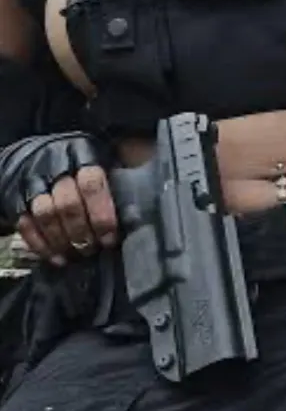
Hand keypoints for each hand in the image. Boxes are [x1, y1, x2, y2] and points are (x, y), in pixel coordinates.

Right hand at [0, 132, 115, 266]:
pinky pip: (25, 223)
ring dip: (62, 240)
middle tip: (92, 249)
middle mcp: (56, 163)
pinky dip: (41, 244)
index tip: (110, 237)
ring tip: (76, 255)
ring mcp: (34, 180)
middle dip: (82, 232)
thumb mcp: (107, 162)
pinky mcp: (17, 196)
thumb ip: (122, 183)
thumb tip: (142, 212)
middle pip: (67, 202)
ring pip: (45, 213)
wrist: (41, 155)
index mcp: (84, 152)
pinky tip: (57, 258)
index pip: (92, 182)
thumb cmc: (86, 166)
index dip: (102, 213)